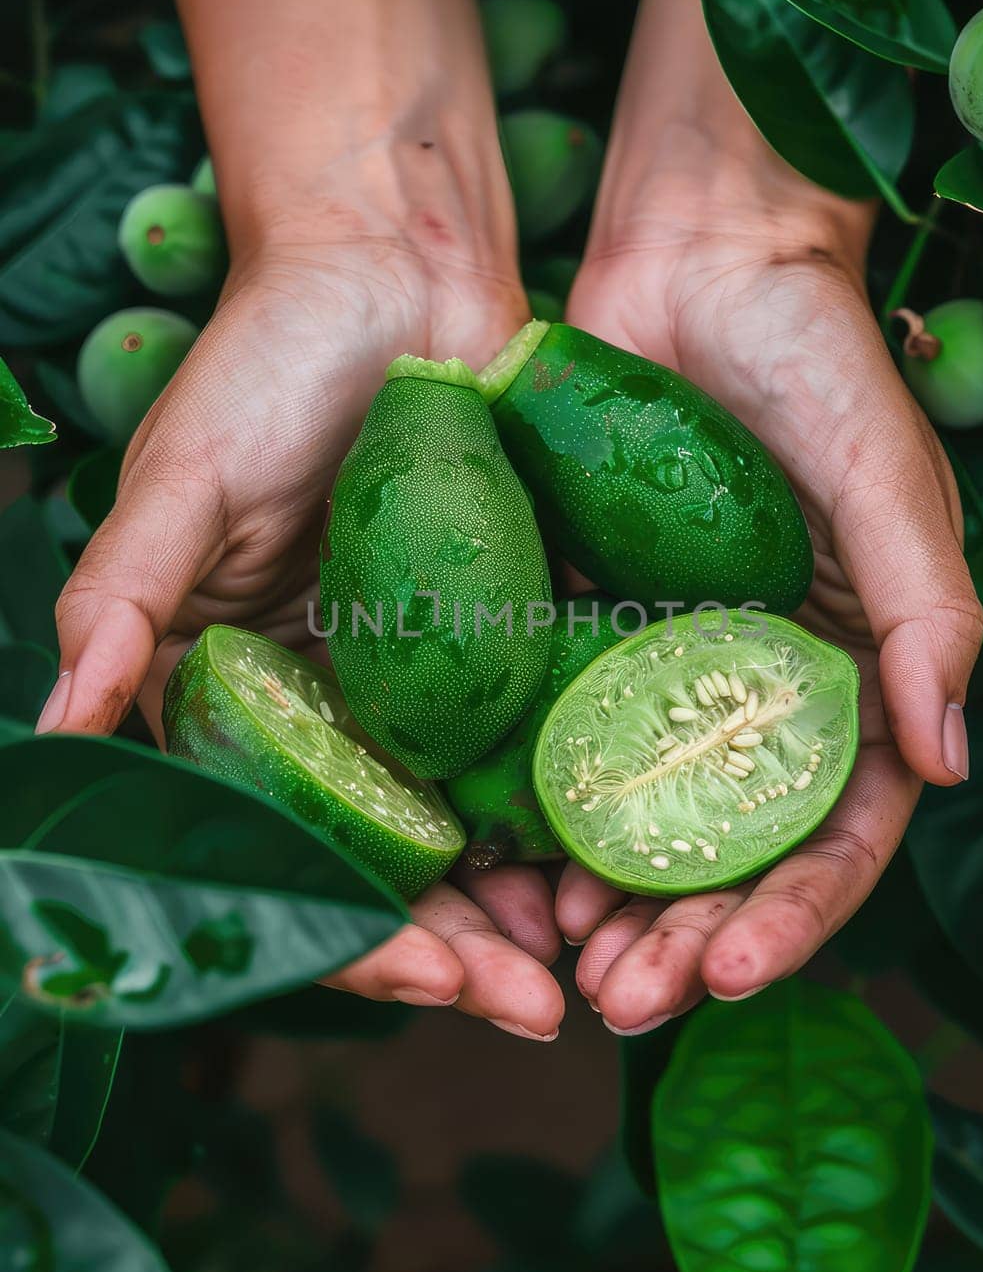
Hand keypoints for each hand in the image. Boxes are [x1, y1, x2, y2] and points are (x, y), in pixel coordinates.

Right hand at [39, 230, 564, 1039]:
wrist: (396, 264)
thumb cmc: (271, 358)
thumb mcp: (182, 475)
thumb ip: (121, 599)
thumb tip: (56, 728)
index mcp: (248, 692)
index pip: (290, 846)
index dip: (351, 925)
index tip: (423, 975)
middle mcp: (340, 704)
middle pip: (398, 862)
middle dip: (464, 948)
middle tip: (539, 1008)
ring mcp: (434, 676)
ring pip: (484, 824)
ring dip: (537, 903)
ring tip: (601, 961)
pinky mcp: (517, 631)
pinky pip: (553, 736)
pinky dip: (586, 802)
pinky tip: (637, 854)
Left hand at [555, 195, 982, 1034]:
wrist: (693, 266)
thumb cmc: (813, 362)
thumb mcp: (886, 480)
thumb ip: (925, 612)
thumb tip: (944, 760)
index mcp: (846, 672)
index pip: (836, 826)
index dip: (795, 911)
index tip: (734, 971)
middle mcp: (755, 688)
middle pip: (730, 848)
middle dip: (689, 936)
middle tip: (626, 1000)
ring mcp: (662, 666)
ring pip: (639, 820)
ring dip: (609, 905)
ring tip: (568, 969)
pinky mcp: (579, 630)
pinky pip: (557, 742)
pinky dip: (540, 817)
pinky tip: (507, 871)